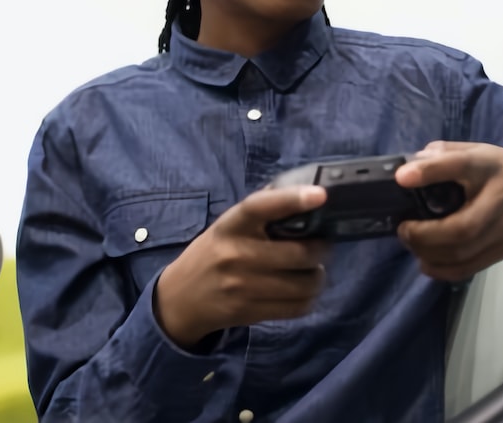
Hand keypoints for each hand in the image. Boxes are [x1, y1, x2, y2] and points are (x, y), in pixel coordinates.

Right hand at [153, 186, 328, 348]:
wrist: (181, 298)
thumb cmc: (215, 252)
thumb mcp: (229, 225)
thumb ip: (262, 209)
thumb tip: (304, 189)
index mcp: (231, 225)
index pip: (260, 207)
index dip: (291, 199)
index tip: (320, 195)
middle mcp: (235, 254)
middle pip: (299, 254)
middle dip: (321, 249)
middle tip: (321, 246)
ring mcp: (241, 286)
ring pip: (304, 284)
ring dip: (318, 277)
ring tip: (312, 271)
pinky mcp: (248, 312)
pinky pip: (297, 307)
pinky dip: (309, 299)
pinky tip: (301, 291)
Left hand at [395, 141, 502, 281]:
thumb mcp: (478, 152)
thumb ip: (445, 156)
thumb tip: (409, 169)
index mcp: (488, 167)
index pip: (460, 165)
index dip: (430, 171)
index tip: (402, 178)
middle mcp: (497, 202)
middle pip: (460, 228)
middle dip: (423, 234)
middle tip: (403, 228)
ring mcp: (501, 232)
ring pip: (461, 254)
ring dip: (428, 253)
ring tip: (413, 242)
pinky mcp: (501, 252)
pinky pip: (468, 268)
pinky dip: (442, 270)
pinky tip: (426, 261)